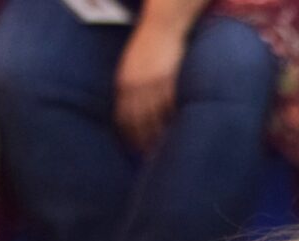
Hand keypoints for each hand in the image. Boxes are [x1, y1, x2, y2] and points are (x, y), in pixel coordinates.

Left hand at [116, 22, 184, 149]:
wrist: (161, 26)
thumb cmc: (147, 45)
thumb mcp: (130, 66)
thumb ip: (129, 85)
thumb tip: (131, 106)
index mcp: (123, 83)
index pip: (123, 117)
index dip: (128, 135)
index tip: (133, 148)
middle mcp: (135, 87)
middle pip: (138, 122)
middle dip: (143, 141)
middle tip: (149, 156)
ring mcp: (152, 85)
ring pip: (154, 118)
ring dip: (158, 136)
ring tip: (163, 149)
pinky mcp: (168, 81)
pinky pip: (169, 107)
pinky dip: (171, 121)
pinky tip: (175, 131)